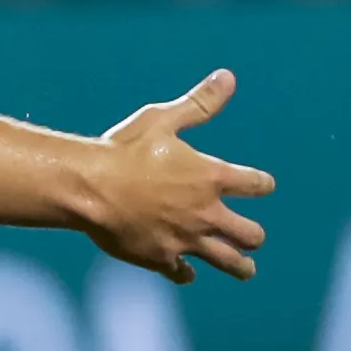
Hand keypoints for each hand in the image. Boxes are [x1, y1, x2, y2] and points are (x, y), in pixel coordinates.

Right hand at [82, 69, 272, 283]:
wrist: (88, 188)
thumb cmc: (124, 150)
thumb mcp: (163, 119)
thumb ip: (199, 104)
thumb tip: (229, 77)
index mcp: (211, 177)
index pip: (256, 185)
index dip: (262, 184)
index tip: (262, 186)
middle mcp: (205, 213)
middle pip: (249, 233)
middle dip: (254, 236)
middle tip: (253, 237)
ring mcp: (184, 239)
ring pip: (227, 261)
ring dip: (240, 266)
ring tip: (247, 269)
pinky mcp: (160, 257)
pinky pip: (182, 272)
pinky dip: (186, 272)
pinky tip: (187, 273)